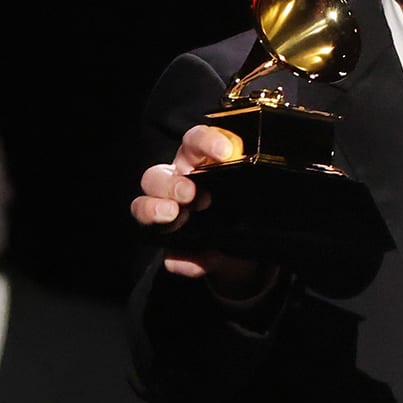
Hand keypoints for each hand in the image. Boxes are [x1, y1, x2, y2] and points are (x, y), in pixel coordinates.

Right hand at [131, 125, 271, 294]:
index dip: (205, 142)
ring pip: (142, 206)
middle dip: (170, 184)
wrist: (253, 249)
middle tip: (189, 194)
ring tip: (172, 215)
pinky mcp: (172, 248)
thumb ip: (256, 206)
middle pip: (157, 176)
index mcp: (199, 164)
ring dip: (153, 210)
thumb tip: (240, 215)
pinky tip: (199, 261)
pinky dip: (181, 260)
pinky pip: (169, 256)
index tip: (225, 153)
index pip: (195, 143)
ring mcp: (168, 216)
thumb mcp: (261, 204)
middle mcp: (177, 185)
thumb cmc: (251, 209)